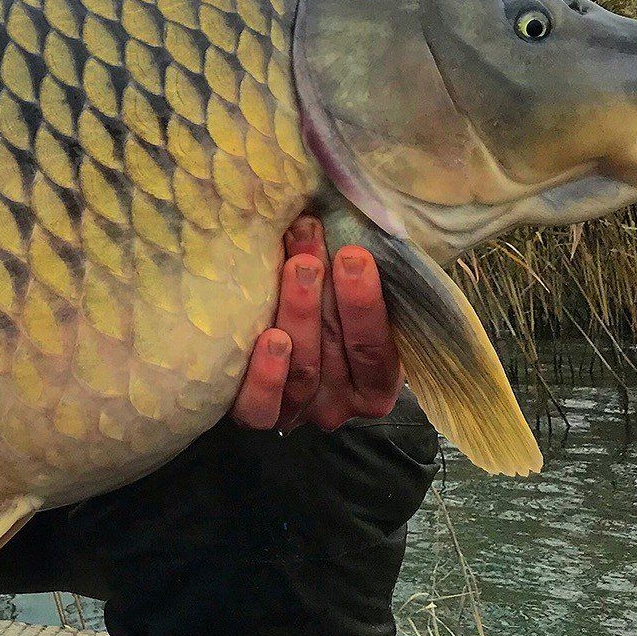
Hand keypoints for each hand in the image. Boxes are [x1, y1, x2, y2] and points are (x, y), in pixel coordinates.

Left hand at [229, 214, 404, 431]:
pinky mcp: (259, 415)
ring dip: (298, 312)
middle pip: (336, 352)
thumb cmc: (325, 314)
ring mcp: (299, 412)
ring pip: (303, 371)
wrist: (283, 344)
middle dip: (325, 292)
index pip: (376, 351)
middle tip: (311, 241)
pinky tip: (270, 339)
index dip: (366, 304)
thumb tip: (343, 220)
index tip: (354, 254)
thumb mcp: (348, 302)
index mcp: (375, 384)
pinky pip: (261, 408)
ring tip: (293, 265)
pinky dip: (266, 377)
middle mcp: (340, 404)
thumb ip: (356, 279)